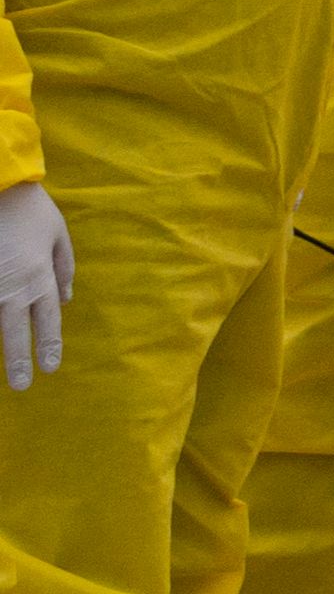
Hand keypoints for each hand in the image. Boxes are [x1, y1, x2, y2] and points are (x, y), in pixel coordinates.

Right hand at [0, 185, 60, 391]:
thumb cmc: (30, 208)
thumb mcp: (59, 234)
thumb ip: (65, 268)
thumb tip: (67, 298)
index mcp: (40, 277)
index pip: (47, 321)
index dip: (48, 346)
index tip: (50, 368)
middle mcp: (13, 287)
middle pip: (15, 333)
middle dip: (19, 361)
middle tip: (23, 385)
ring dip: (0, 342)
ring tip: (5, 367)